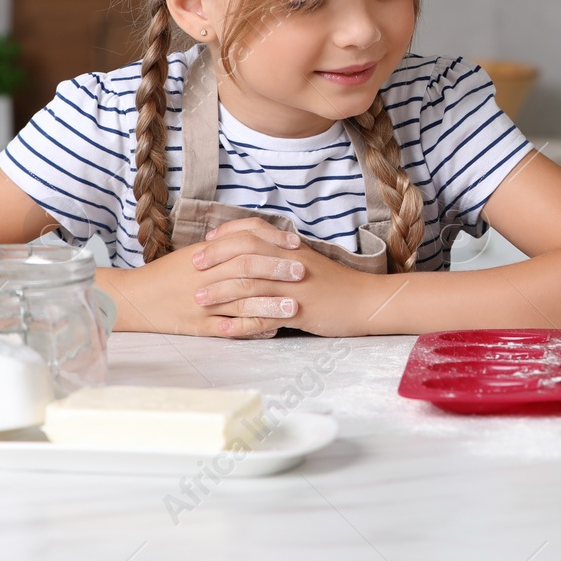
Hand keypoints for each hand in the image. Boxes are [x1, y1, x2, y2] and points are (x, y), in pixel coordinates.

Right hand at [101, 229, 304, 337]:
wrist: (134, 299)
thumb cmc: (169, 273)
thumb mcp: (196, 252)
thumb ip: (226, 244)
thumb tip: (261, 235)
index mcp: (206, 255)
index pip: (244, 243)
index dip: (272, 242)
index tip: (295, 244)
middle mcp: (205, 278)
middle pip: (246, 270)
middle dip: (277, 270)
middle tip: (302, 272)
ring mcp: (202, 305)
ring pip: (241, 303)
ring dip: (271, 304)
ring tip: (295, 306)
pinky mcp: (198, 327)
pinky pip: (229, 329)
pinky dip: (252, 328)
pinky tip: (272, 328)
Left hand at [197, 219, 386, 336]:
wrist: (367, 300)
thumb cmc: (337, 283)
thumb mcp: (309, 261)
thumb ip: (283, 256)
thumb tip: (257, 254)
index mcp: (292, 249)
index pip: (254, 231)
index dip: (228, 234)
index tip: (208, 241)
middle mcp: (290, 263)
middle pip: (245, 253)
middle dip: (215, 258)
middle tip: (193, 266)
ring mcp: (293, 287)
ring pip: (249, 284)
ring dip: (220, 290)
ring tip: (199, 298)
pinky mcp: (298, 311)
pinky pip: (262, 316)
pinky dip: (239, 323)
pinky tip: (222, 329)